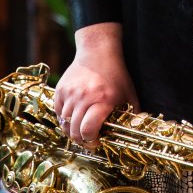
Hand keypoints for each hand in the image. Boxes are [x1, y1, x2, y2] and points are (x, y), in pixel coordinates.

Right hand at [53, 23, 138, 146]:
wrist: (97, 52)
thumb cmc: (116, 74)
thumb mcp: (129, 94)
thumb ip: (132, 115)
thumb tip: (134, 132)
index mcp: (102, 100)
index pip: (88, 130)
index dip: (91, 141)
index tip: (97, 141)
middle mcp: (84, 97)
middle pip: (74, 130)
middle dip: (81, 140)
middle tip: (88, 140)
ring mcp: (70, 93)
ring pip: (64, 123)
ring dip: (71, 130)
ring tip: (80, 129)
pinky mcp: (60, 89)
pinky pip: (58, 112)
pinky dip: (64, 118)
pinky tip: (73, 117)